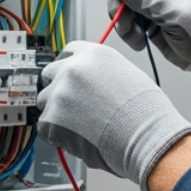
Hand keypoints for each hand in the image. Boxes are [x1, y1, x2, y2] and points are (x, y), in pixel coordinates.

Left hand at [35, 41, 190, 190]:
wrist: (144, 136)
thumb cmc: (145, 112)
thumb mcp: (127, 75)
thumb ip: (102, 74)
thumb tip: (91, 85)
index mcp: (93, 54)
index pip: (68, 52)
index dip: (69, 67)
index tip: (69, 78)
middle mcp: (72, 68)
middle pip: (50, 74)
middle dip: (59, 89)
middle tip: (73, 106)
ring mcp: (59, 93)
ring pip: (46, 101)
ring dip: (57, 113)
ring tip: (81, 126)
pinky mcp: (51, 118)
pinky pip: (45, 126)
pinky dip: (57, 134)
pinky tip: (79, 138)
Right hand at [106, 0, 190, 90]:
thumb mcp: (179, 17)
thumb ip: (150, 0)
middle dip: (121, 0)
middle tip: (120, 20)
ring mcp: (157, 0)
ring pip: (126, 0)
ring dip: (123, 19)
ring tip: (133, 37)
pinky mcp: (150, 18)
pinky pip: (129, 18)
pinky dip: (128, 30)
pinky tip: (138, 43)